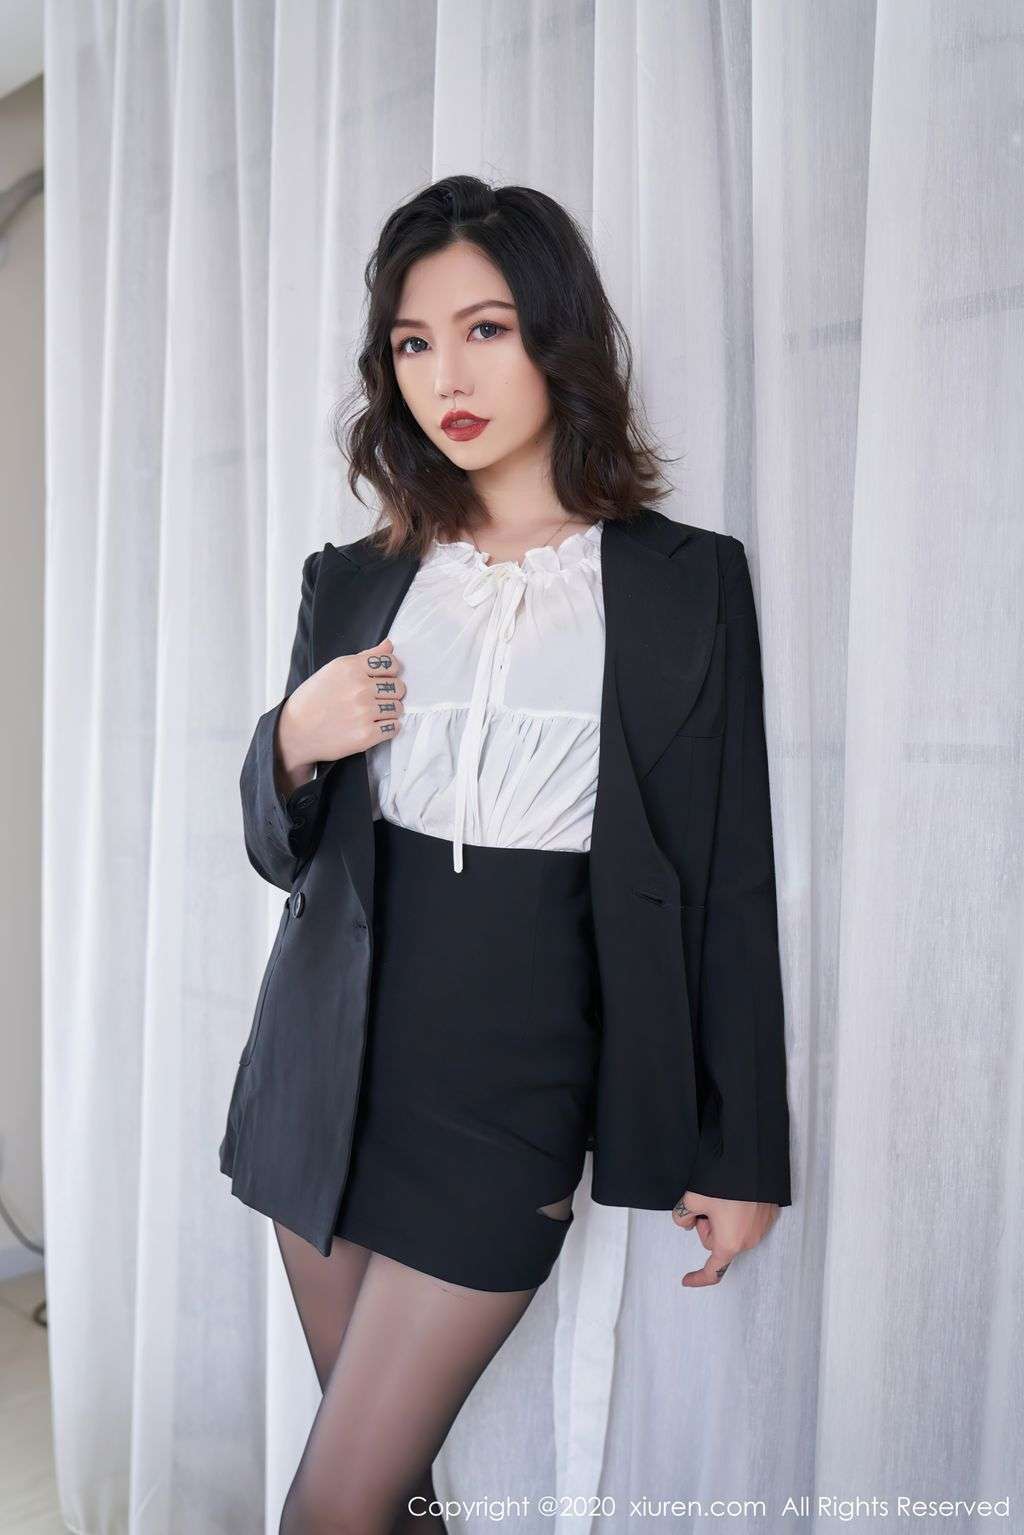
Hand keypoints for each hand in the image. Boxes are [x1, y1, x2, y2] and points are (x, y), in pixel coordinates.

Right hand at [278, 638, 405, 769]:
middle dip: (391, 693)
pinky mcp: (365, 735)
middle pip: (399, 687)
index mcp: (351, 667)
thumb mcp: (334, 670)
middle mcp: (359, 688)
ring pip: (398, 708)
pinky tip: (373, 726)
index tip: (382, 679)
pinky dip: (388, 728)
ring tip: (372, 714)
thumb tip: (389, 645)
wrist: (294, 731)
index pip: (392, 663)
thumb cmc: (314, 699)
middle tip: (376, 699)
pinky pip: (394, 728)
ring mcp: (363, 712)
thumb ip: (365, 657)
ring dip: (389, 712)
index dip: (391, 672)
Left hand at [672, 1190, 778, 1286]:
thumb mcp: (692, 1199)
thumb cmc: (726, 1183)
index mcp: (729, 1243)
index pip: (712, 1270)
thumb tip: (686, 1222)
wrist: (755, 1161)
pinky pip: (747, 1222)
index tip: (686, 1280)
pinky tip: (736, 1195)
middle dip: (708, 1228)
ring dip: (723, 1220)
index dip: (697, 1277)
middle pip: (717, 1244)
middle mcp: (748, 1241)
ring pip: (732, 1232)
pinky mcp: (769, 1216)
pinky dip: (738, 1214)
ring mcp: (761, 1229)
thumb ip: (682, 1216)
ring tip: (723, 1197)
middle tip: (706, 1205)